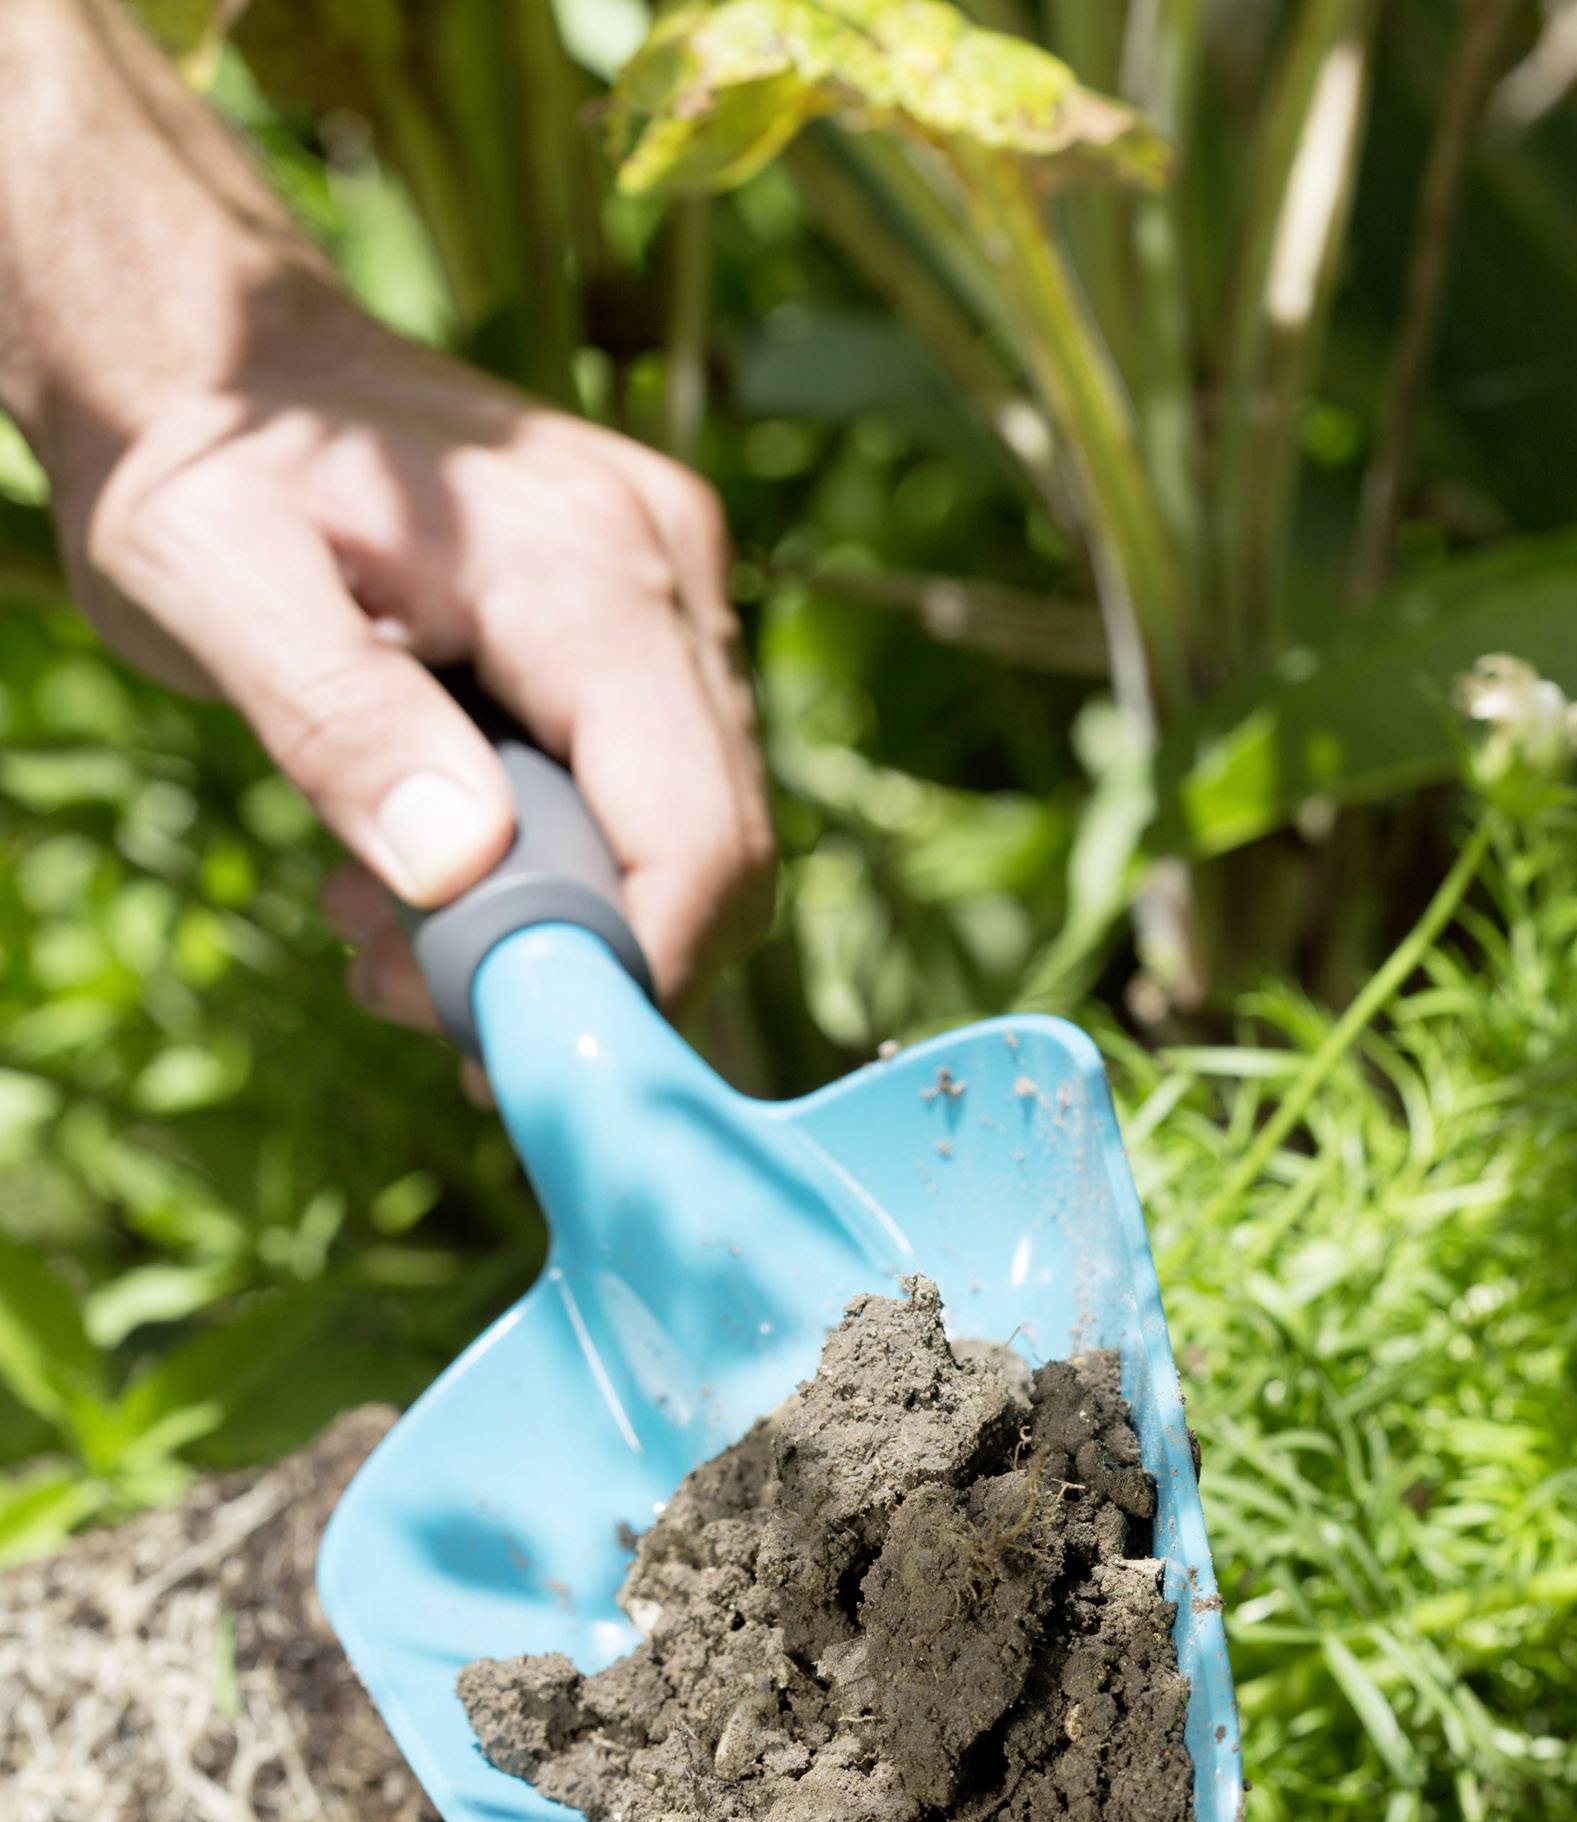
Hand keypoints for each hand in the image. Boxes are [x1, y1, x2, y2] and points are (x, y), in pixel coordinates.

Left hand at [55, 283, 771, 1006]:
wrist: (221, 345)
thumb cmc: (194, 453)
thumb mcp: (208, 577)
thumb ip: (335, 718)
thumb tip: (461, 865)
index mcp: (585, 567)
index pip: (697, 832)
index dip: (638, 974)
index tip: (507, 1051)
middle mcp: (668, 569)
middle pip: (712, 847)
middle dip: (579, 956)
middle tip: (401, 983)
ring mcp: (674, 586)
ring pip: (689, 830)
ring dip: (555, 916)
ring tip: (382, 919)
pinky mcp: (650, 612)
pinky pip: (652, 784)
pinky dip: (557, 858)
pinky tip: (432, 849)